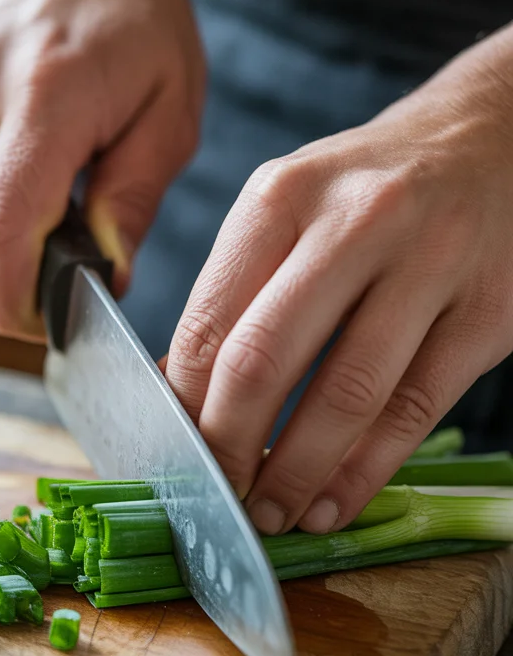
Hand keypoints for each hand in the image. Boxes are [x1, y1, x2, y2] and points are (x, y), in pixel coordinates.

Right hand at [0, 0, 204, 339]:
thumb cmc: (139, 26)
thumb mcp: (173, 114)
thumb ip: (134, 201)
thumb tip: (106, 280)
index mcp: (46, 96)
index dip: (15, 300)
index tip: (50, 323)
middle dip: (18, 278)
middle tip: (74, 265)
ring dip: (3, 239)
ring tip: (58, 197)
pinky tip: (26, 165)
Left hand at [166, 26, 512, 534]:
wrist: (495, 140)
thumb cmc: (374, 189)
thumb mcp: (294, 207)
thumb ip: (239, 291)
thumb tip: (178, 392)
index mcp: (283, 195)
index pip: (211, 321)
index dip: (184, 406)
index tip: (175, 456)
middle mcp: (355, 222)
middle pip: (264, 358)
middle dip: (229, 447)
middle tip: (216, 497)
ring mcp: (429, 265)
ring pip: (346, 395)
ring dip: (297, 472)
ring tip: (271, 515)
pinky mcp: (487, 312)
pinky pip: (413, 410)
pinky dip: (365, 472)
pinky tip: (334, 503)